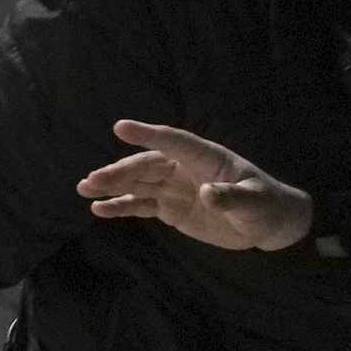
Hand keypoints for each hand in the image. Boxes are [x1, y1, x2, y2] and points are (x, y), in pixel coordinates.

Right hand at [79, 119, 315, 252]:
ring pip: (138, 183)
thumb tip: (208, 193)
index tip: (121, 127)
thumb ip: (231, 198)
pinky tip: (99, 209)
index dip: (148, 135)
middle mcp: (184, 168)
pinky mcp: (170, 208)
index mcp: (205, 157)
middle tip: (93, 180)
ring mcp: (174, 187)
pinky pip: (141, 204)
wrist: (265, 223)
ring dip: (112, 185)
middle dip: (120, 172)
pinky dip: (121, 206)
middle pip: (147, 165)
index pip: (173, 141)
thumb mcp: (253, 202)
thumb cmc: (263, 204)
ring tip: (86, 189)